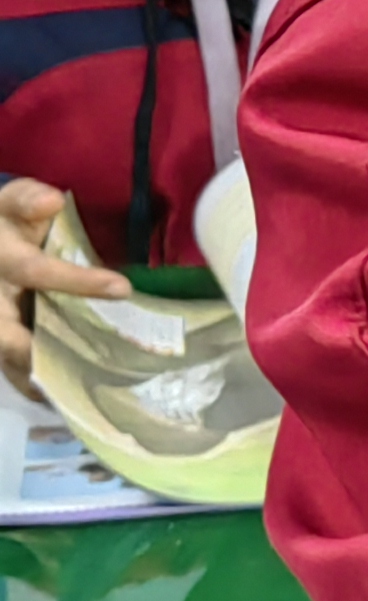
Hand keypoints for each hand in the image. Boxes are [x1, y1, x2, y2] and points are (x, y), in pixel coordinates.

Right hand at [0, 174, 123, 388]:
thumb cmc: (7, 223)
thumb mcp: (11, 204)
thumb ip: (26, 200)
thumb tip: (50, 201)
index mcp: (1, 257)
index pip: (34, 271)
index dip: (75, 281)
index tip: (122, 289)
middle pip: (5, 334)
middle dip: (33, 352)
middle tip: (72, 372)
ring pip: (6, 354)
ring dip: (35, 376)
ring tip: (75, 398)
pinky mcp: (0, 341)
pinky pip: (11, 366)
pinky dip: (33, 384)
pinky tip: (60, 400)